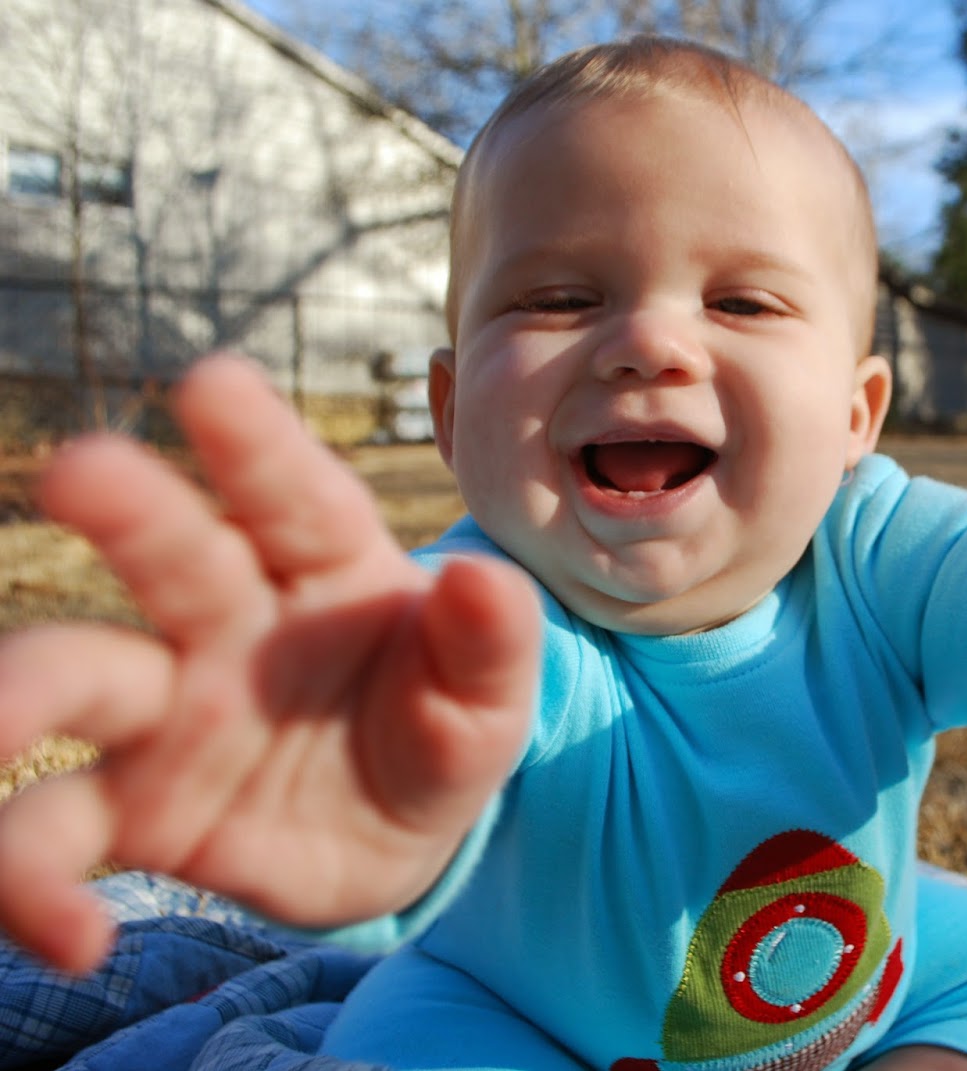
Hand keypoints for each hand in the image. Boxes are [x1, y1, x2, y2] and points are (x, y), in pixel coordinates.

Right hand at [0, 355, 538, 971]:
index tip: (212, 382)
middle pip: (174, 557)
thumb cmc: (441, 720)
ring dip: (21, 698)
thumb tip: (484, 581)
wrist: (408, 826)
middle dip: (131, 512)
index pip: (295, 495)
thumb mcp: (491, 693)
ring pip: (74, 682)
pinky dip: (34, 885)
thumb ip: (491, 642)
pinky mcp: (132, 805)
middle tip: (82, 468)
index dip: (256, 441)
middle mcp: (229, 618)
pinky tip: (75, 935)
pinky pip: (57, 835)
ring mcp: (167, 708)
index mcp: (324, 563)